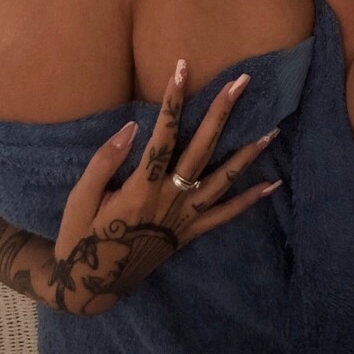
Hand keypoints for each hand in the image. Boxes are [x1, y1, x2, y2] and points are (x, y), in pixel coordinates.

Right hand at [47, 70, 279, 314]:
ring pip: (223, 180)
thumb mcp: (80, 198)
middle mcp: (169, 200)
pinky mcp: (190, 234)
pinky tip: (273, 184)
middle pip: (202, 149)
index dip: (174, 102)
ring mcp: (184, 218)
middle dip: (222, 112)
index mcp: (139, 188)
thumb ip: (104, 161)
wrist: (92, 284)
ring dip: (248, 153)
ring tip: (273, 129)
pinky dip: (250, 200)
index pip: (163, 136)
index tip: (183, 69)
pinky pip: (226, 216)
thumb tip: (131, 127)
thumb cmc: (81, 236)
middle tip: (242, 82)